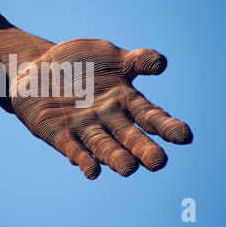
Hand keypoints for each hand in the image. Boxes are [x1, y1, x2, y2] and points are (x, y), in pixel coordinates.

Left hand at [11, 38, 192, 178]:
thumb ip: (136, 60)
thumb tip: (162, 64)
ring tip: (129, 169)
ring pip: (103, 146)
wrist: (39, 67)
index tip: (185, 136)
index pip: (150, 116)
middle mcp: (108, 119)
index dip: (167, 126)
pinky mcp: (60, 135)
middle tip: (159, 162)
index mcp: (124, 100)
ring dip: (115, 158)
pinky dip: (82, 159)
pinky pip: (72, 149)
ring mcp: (84, 128)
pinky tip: (91, 171)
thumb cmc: (79, 63)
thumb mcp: (109, 55)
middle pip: (129, 136)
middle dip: (142, 148)